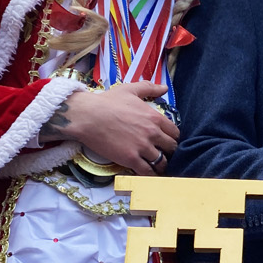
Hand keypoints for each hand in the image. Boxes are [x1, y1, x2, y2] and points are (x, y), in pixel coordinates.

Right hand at [42, 81, 177, 175]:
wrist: (87, 116)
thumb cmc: (106, 102)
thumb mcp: (130, 89)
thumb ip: (149, 88)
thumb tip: (164, 88)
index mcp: (155, 117)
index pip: (174, 132)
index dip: (171, 138)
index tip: (166, 141)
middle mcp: (152, 133)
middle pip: (171, 148)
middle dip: (168, 151)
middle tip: (162, 154)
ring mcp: (142, 147)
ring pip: (161, 162)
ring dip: (160, 165)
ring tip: (156, 166)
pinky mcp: (130, 159)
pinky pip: (147, 172)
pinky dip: (150, 175)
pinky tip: (148, 174)